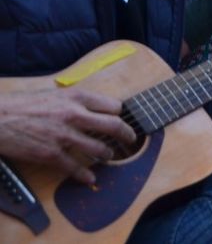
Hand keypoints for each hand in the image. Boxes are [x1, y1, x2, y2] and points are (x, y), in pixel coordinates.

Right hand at [0, 88, 135, 184]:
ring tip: (107, 156)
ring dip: (106, 154)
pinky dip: (86, 175)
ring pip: (99, 148)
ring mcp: (64, 136)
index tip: (122, 119)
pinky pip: (76, 168)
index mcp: (76, 97)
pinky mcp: (52, 155)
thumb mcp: (53, 93)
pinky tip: (90, 178)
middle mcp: (75, 115)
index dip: (120, 114)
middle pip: (114, 125)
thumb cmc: (21, 105)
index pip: (113, 106)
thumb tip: (91, 108)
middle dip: (126, 134)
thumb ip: (73, 101)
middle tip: (130, 139)